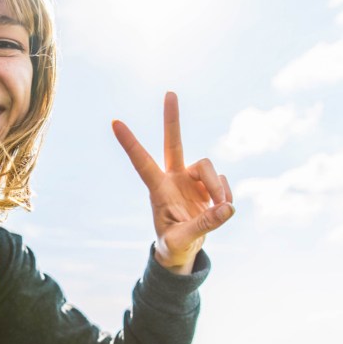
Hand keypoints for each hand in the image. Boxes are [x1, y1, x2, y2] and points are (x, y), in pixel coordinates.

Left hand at [112, 92, 234, 274]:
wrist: (183, 250)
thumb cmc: (174, 245)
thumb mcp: (184, 240)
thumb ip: (205, 224)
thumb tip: (227, 208)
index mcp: (158, 189)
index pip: (142, 162)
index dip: (130, 143)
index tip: (114, 122)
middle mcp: (173, 178)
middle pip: (173, 143)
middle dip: (172, 120)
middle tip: (170, 93)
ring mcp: (190, 180)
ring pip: (208, 167)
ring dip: (218, 187)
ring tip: (222, 208)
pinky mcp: (207, 185)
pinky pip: (222, 182)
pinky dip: (226, 196)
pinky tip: (223, 210)